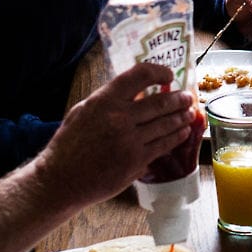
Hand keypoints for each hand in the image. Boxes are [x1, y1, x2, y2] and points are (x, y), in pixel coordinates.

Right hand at [40, 62, 198, 207]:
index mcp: (104, 100)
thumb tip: (137, 91)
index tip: (168, 75)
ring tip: (190, 113)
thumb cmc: (69, 144)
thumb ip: (109, 99)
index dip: (159, 71)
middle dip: (179, 98)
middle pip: (161, 102)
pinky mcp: (136, 161)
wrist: (62, 179)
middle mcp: (119, 117)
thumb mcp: (83, 111)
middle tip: (188, 97)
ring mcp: (130, 141)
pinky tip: (182, 132)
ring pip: (166, 124)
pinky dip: (176, 137)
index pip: (140, 75)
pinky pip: (163, 145)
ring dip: (182, 117)